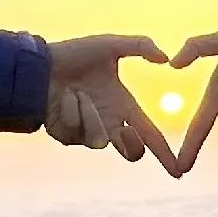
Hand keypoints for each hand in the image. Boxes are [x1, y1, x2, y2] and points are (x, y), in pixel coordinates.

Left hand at [43, 36, 181, 175]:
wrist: (39, 64)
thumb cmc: (74, 54)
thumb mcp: (109, 45)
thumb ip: (140, 46)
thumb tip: (165, 57)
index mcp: (122, 105)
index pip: (149, 133)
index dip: (164, 153)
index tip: (178, 171)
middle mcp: (108, 121)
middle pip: (131, 151)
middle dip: (131, 145)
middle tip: (125, 130)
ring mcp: (87, 131)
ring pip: (100, 140)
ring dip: (90, 114)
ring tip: (77, 92)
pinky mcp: (67, 136)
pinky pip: (77, 132)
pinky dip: (71, 111)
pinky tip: (62, 97)